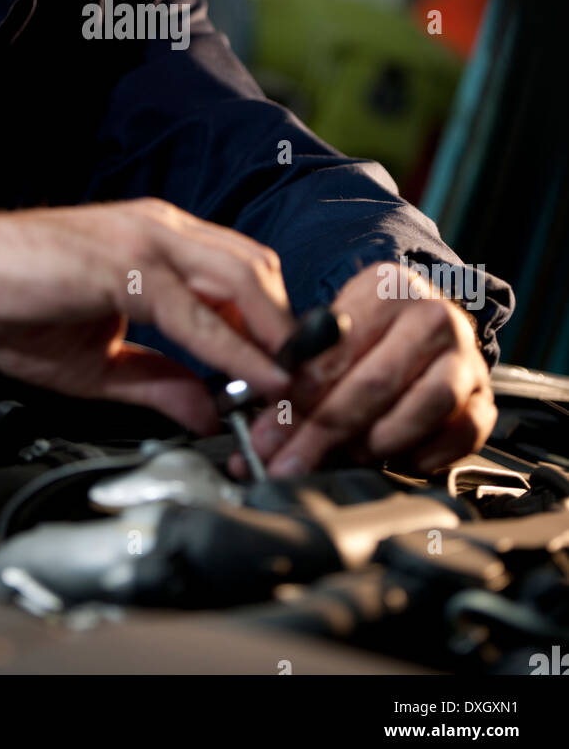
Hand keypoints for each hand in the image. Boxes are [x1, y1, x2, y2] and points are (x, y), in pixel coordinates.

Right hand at [0, 198, 292, 432]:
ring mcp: (143, 240)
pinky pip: (193, 310)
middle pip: (257, 268)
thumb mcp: (97, 362)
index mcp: (158, 242)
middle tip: (303, 384)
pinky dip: (232, 347)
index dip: (273, 324)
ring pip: (240, 277)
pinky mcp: (121, 263)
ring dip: (273, 336)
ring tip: (290, 385)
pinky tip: (252, 378)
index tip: (290, 376)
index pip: (241, 272)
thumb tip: (208, 413)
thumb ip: (156, 382)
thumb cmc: (10, 304)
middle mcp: (161, 229)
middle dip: (289, 328)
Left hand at [229, 261, 496, 478]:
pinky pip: (463, 433)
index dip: (299, 395)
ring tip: (343, 456)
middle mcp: (433, 316)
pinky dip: (424, 454)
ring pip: (426, 405)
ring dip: (377, 441)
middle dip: (323, 430)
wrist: (421, 328)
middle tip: (289, 461)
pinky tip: (391, 461)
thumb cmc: (365, 335)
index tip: (267, 430)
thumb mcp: (328, 333)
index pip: (339, 347)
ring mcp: (464, 357)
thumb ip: (300, 369)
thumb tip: (264, 424)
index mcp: (387, 287)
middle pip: (377, 380)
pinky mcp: (484, 398)